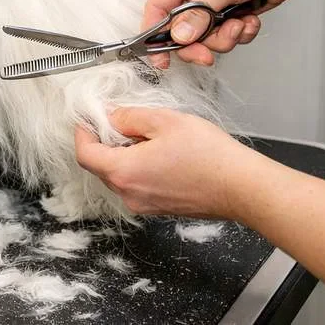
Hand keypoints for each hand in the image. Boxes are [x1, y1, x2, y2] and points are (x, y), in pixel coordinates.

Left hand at [74, 107, 266, 217]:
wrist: (242, 187)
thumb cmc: (209, 156)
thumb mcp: (163, 121)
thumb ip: (128, 117)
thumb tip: (108, 116)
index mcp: (124, 172)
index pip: (84, 154)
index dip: (82, 133)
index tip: (87, 119)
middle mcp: (129, 195)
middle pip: (100, 166)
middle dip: (103, 141)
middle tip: (119, 121)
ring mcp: (144, 205)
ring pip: (119, 176)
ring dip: (122, 155)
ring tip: (146, 135)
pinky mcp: (159, 208)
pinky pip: (136, 185)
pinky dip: (138, 167)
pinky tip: (160, 152)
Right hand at [144, 0, 309, 67]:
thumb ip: (199, 13)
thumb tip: (179, 35)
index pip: (158, 8)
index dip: (154, 34)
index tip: (161, 58)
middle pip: (182, 30)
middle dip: (199, 42)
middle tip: (208, 54)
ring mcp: (215, 4)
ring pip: (206, 36)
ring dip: (225, 37)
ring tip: (240, 24)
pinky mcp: (233, 13)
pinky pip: (227, 35)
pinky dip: (241, 33)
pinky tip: (251, 19)